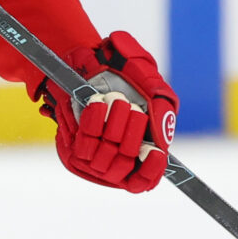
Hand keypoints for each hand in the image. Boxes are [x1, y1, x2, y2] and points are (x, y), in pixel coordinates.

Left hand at [39, 30, 176, 192]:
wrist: (96, 59)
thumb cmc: (130, 76)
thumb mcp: (154, 89)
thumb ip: (163, 112)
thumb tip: (160, 143)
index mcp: (141, 152)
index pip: (144, 179)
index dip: (151, 170)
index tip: (155, 152)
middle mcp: (117, 158)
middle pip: (126, 163)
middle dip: (133, 133)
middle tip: (134, 108)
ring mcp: (94, 155)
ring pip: (107, 154)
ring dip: (115, 124)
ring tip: (117, 100)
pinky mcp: (74, 145)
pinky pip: (86, 142)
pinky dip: (95, 120)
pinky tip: (98, 103)